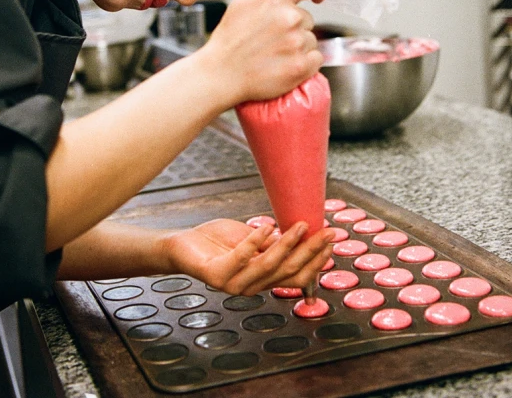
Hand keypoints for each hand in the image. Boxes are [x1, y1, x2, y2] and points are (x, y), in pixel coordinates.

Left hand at [162, 218, 333, 295]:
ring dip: (288, 243)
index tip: (330, 241)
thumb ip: (272, 243)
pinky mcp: (216, 275)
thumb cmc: (216, 244)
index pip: (296, 276)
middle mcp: (251, 286)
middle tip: (326, 232)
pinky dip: (255, 240)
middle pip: (288, 270)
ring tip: (299, 224)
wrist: (181, 247)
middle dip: (310, 251)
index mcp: (262, 280)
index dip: (315, 260)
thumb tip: (301, 230)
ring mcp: (234, 283)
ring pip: (269, 264)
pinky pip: (242, 256)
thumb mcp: (251, 241)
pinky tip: (266, 224)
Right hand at [198, 0, 330, 104]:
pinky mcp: (301, 67)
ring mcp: (297, 43)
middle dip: (295, 27)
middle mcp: (290, 17)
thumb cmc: (230, 37)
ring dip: (298, 46)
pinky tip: (284, 65)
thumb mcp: (244, 2)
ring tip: (274, 54)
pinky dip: (305, 63)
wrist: (221, 73)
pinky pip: (316, 59)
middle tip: (272, 38)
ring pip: (311, 40)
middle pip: (308, 18)